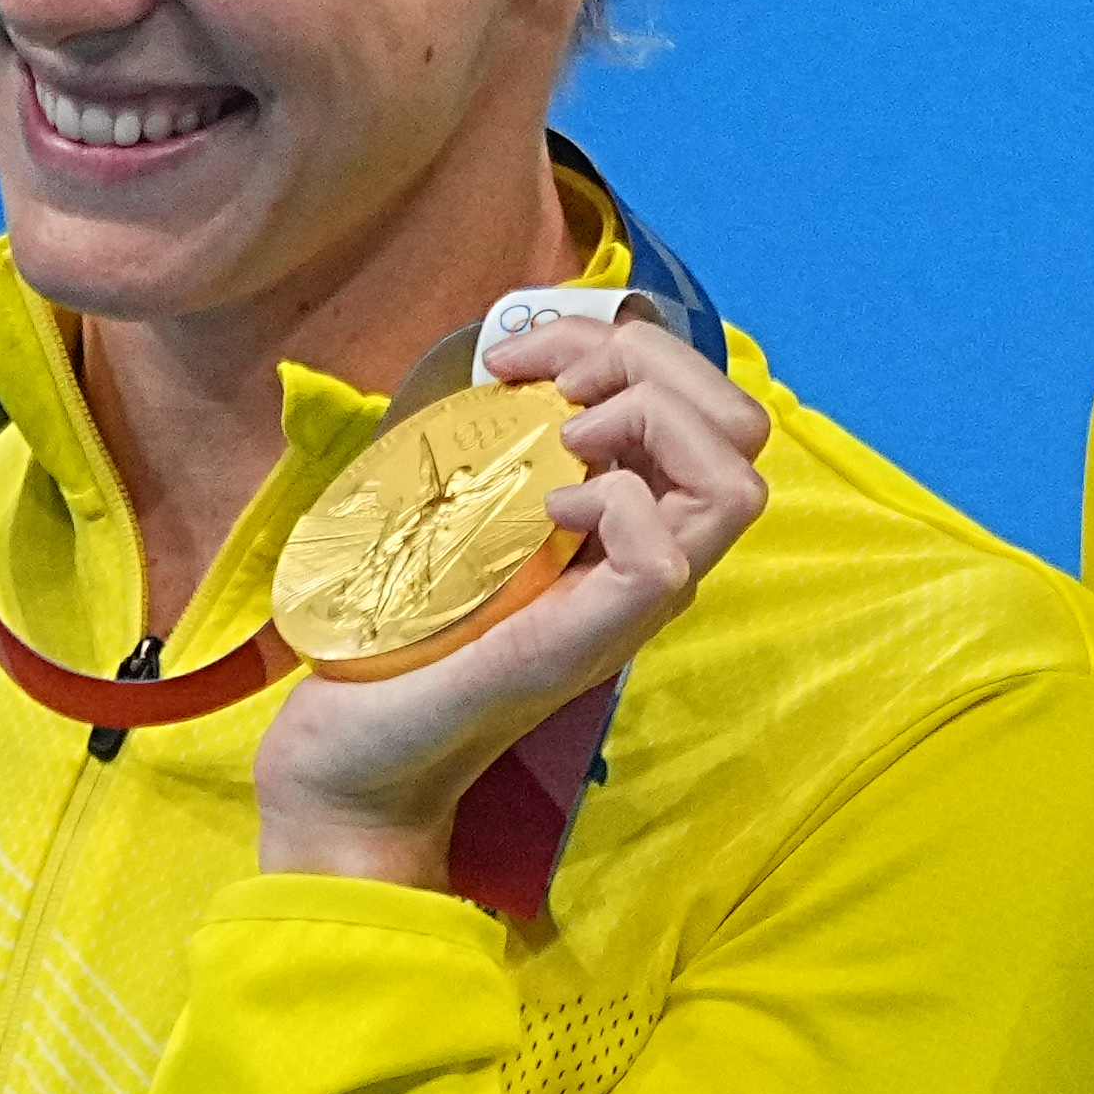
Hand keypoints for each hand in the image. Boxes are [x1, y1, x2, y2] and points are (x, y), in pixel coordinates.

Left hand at [256, 318, 768, 887]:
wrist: (352, 752)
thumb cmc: (395, 635)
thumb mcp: (456, 506)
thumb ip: (500, 442)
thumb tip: (509, 357)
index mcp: (627, 514)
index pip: (702, 401)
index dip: (627, 341)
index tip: (523, 359)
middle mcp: (651, 553)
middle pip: (741, 427)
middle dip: (654, 362)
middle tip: (556, 389)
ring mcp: (630, 601)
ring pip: (736, 483)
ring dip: (651, 423)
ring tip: (565, 439)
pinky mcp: (592, 641)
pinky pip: (666, 558)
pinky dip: (613, 504)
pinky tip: (547, 509)